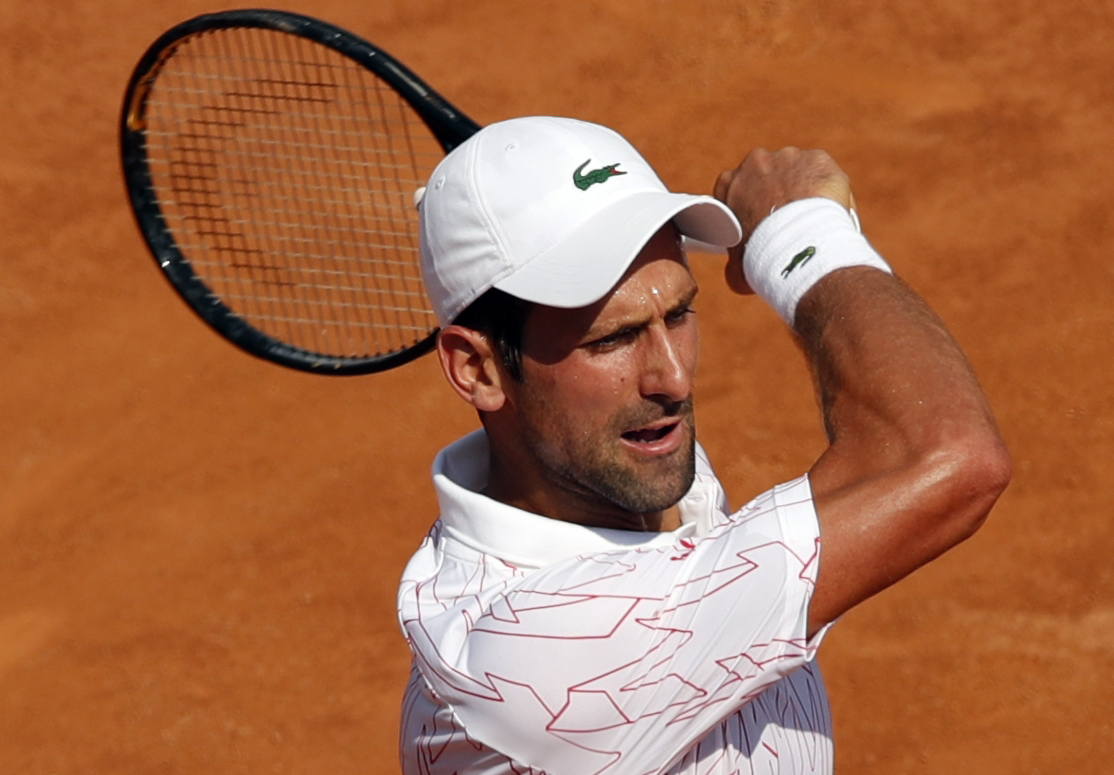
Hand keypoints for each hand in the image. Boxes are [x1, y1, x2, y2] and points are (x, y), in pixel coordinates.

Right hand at [714, 148, 853, 293]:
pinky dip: (826, 188)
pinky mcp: (818, 159)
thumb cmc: (764, 259)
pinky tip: (829, 209)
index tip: (758, 221)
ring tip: (811, 218)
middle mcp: (756, 161)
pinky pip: (823, 173)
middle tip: (787, 222)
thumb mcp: (738, 267)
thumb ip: (735, 260)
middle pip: (766, 176)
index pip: (734, 190)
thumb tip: (737, 270)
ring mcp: (789, 157)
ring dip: (802, 189)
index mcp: (729, 182)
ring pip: (797, 172)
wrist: (800, 250)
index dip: (747, 206)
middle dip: (775, 194)